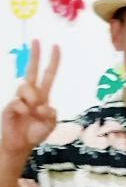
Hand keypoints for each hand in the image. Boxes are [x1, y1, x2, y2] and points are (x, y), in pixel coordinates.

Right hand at [1, 40, 60, 155]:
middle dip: (35, 55)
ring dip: (32, 97)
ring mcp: (19, 99)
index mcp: (43, 95)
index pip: (48, 75)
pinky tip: (24, 116)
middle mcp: (31, 94)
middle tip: (37, 40)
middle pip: (31, 71)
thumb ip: (51, 115)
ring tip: (34, 111)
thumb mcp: (50, 124)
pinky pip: (17, 102)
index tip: (56, 46)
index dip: (53, 61)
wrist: (21, 145)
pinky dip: (24, 109)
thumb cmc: (36, 132)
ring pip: (26, 86)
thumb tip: (44, 106)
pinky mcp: (9, 107)